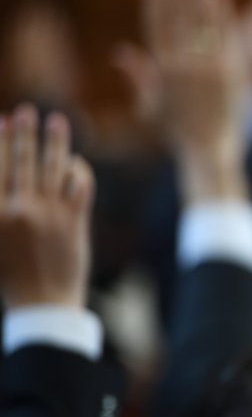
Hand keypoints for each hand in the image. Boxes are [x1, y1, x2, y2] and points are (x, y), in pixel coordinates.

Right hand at [0, 104, 94, 308]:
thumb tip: (2, 179)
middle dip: (25, 133)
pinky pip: (79, 187)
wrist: (43, 305)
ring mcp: (50, 216)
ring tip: (57, 120)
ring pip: (54, 168)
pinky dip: (78, 170)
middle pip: (23, 161)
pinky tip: (75, 161)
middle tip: (26, 111)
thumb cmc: (10, 275)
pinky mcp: (75, 223)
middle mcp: (20, 211)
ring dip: (56, 141)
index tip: (0, 120)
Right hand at [140, 0, 247, 203]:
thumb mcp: (150, 103)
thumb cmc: (176, 128)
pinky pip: (225, 35)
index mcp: (161, 70)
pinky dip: (222, 12)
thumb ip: (138, 76)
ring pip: (203, 21)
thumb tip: (121, 53)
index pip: (156, 24)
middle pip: (179, 16)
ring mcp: (209, 67)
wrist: (208, 147)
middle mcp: (184, 65)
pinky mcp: (230, 71)